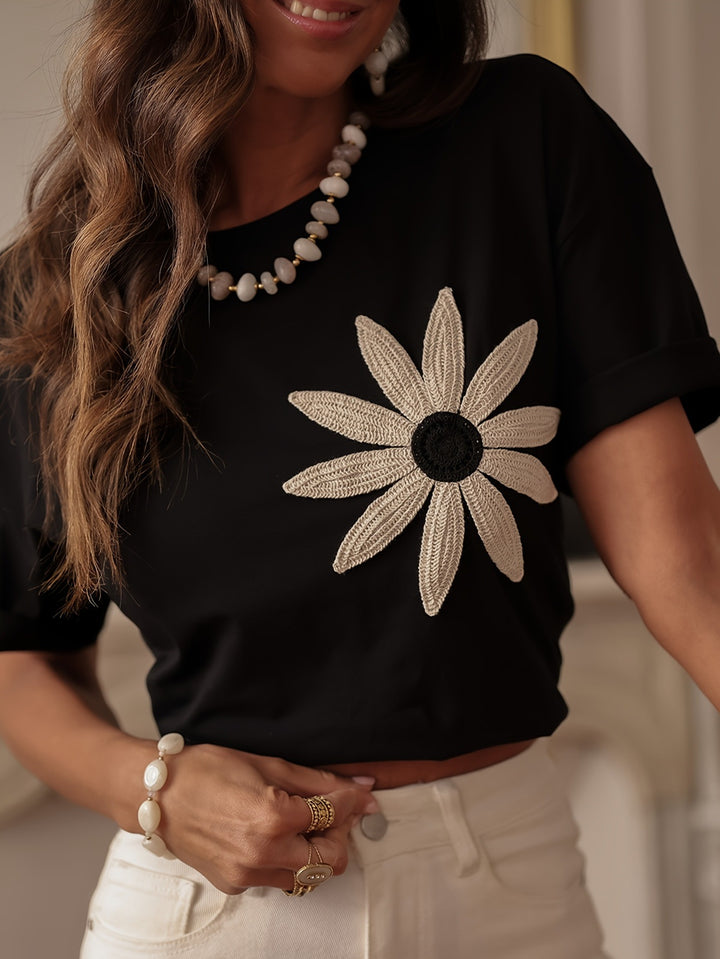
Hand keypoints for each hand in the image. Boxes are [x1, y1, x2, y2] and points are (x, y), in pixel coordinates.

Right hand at [134, 743, 377, 893]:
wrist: (159, 795)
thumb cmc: (208, 770)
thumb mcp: (268, 764)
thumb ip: (318, 781)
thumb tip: (360, 786)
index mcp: (273, 817)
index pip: (334, 815)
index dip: (352, 801)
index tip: (360, 794)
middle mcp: (263, 854)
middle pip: (331, 860)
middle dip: (338, 835)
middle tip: (331, 811)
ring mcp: (248, 875)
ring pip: (307, 877)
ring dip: (314, 851)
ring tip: (301, 823)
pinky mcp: (235, 885)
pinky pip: (277, 879)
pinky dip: (286, 860)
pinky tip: (273, 835)